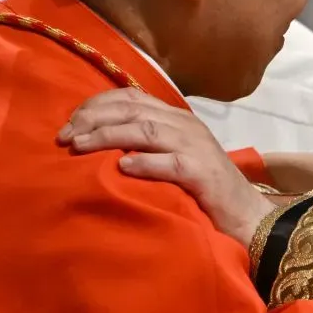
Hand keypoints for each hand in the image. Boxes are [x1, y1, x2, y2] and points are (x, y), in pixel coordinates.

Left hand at [58, 88, 275, 248]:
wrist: (247, 215)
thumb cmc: (202, 189)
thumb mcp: (171, 157)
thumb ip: (143, 144)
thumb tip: (97, 142)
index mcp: (175, 117)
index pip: (131, 97)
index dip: (96, 105)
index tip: (69, 123)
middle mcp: (184, 125)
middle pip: (132, 110)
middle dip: (93, 119)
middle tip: (65, 137)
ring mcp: (195, 147)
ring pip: (146, 130)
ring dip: (108, 136)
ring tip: (80, 147)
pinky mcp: (203, 173)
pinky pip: (171, 163)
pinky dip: (145, 163)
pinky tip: (122, 168)